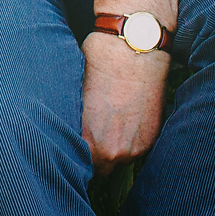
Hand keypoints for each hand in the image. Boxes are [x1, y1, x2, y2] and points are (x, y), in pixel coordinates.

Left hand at [80, 34, 168, 176]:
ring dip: (115, 146)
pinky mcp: (152, 136)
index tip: (73, 147)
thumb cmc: (95, 65)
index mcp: (87, 142)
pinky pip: (137, 147)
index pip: (78, 167)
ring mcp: (136, 146)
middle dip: (96, 154)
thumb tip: (62, 136)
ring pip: (120, 158)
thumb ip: (72, 126)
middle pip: (101, 167)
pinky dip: (131, 137)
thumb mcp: (72, 96)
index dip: (75, 156)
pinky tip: (125, 115)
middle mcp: (113, 151)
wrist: (133, 48)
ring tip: (110, 120)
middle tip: (92, 132)